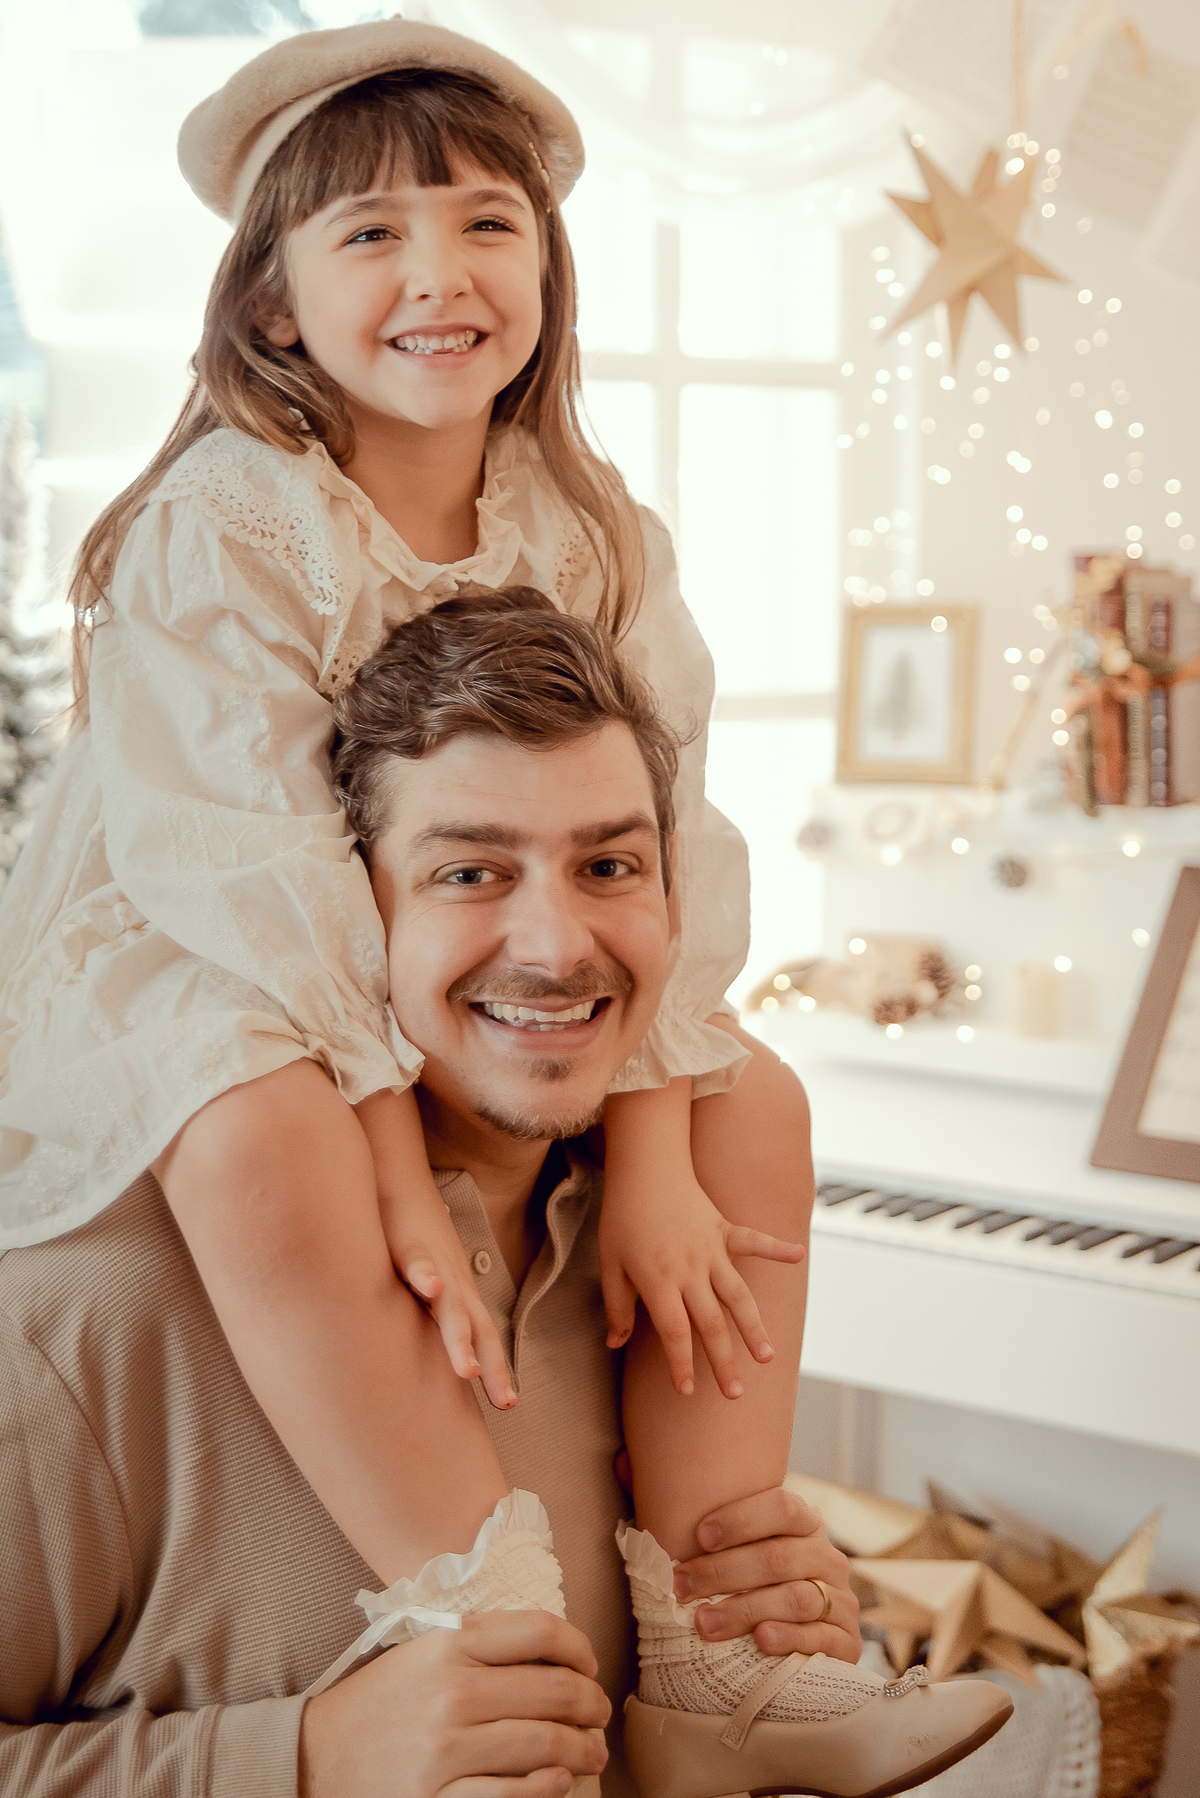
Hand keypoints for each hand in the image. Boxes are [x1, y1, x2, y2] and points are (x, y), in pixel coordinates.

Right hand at [300, 1611, 609, 1797]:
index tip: (589, 1666)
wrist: (315, 1758)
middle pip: (555, 1690)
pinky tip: (557, 1781)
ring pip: (545, 1744)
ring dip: (582, 1750)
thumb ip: (482, 1645)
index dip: (580, 1648)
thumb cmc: (380, 1703)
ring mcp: (446, 1749)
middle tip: (599, 1715)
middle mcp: (452, 1691)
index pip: (541, 1632)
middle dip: (591, 1705)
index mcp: (450, 1644)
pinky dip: (548, 1788)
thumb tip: (556, 1654)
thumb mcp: (424, 1653)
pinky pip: (515, 1795)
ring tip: (590, 1752)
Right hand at [382, 1188, 516, 1413]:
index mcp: (457, 1293)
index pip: (483, 1336)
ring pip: (450, 1304)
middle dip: (490, 1366)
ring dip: (459, 1336)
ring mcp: (434, 1264)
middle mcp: (453, 1283)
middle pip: (477, 1328)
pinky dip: (425, 1275)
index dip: (495, 1369)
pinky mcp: (407, 1243)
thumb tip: (429, 1337)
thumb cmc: (410, 1233)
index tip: (509, 1404)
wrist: (399, 1178)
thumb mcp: (425, 1277)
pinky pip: (418, 1260)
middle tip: (506, 1402)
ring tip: (466, 1369)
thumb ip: (428, 1308)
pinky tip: (430, 1288)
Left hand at [599, 1172, 804, 1398]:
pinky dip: (776, 1247)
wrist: (644, 1169)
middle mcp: (690, 1270)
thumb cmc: (622, 1218)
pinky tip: (798, 1256)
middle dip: (723, 1362)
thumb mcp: (610, 1264)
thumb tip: (615, 1343)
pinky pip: (754, 1240)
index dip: (681, 1364)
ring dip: (753, 1328)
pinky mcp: (724, 1230)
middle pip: (711, 1324)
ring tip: (766, 1357)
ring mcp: (711, 1250)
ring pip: (738, 1296)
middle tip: (734, 1394)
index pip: (674, 1333)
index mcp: (659, 1280)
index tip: (687, 1391)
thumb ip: (617, 1306)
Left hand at [672, 1485, 859, 1662]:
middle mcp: (827, 1557)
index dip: (742, 1518)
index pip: (783, 1507)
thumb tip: (630, 1472)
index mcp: (805, 1524)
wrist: (801, 1639)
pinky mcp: (848, 1642)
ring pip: (796, 1598)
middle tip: (681, 1587)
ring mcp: (842, 1600)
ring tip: (704, 1623)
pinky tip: (760, 1640)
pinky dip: (789, 1637)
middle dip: (723, 1572)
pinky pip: (822, 1637)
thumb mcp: (741, 1549)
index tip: (700, 1536)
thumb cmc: (753, 1584)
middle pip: (778, 1557)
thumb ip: (701, 1522)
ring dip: (745, 1610)